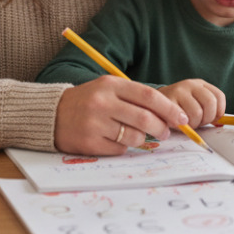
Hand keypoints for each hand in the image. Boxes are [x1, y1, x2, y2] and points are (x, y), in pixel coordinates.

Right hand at [54, 75, 187, 155]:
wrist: (52, 114)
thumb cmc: (88, 101)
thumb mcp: (109, 89)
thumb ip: (135, 98)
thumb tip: (168, 115)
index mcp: (111, 84)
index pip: (149, 96)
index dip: (170, 109)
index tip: (182, 119)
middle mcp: (103, 102)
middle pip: (145, 118)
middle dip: (162, 128)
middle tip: (165, 132)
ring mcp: (95, 123)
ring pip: (134, 137)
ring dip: (142, 139)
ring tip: (135, 135)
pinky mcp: (90, 142)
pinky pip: (119, 149)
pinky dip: (123, 147)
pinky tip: (113, 140)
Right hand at [159, 79, 225, 128]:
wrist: (153, 103)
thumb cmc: (178, 107)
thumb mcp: (195, 104)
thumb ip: (209, 112)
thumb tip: (221, 124)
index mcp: (200, 84)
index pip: (219, 96)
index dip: (219, 112)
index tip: (212, 119)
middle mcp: (190, 84)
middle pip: (210, 103)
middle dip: (207, 119)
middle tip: (198, 123)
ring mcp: (178, 91)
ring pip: (197, 113)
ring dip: (194, 124)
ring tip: (187, 123)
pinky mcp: (167, 101)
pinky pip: (182, 118)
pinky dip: (183, 125)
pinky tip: (178, 123)